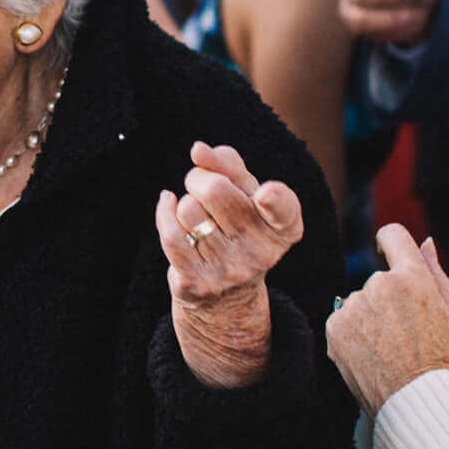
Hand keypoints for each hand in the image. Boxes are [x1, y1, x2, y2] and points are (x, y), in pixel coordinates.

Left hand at [155, 141, 306, 388]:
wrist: (226, 297)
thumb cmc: (237, 229)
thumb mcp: (245, 196)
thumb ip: (229, 166)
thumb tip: (199, 150)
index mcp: (282, 229)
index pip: (284, 211)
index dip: (274, 199)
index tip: (263, 193)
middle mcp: (260, 253)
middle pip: (216, 191)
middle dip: (199, 178)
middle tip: (200, 185)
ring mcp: (228, 271)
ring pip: (189, 210)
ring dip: (184, 202)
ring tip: (194, 213)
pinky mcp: (197, 283)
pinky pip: (171, 235)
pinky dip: (164, 211)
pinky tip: (167, 203)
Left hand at [326, 224, 448, 412]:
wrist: (415, 404)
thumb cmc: (444, 361)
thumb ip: (437, 273)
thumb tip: (426, 242)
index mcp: (412, 277)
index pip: (393, 234)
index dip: (392, 243)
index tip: (391, 255)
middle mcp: (378, 285)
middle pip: (378, 278)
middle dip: (389, 297)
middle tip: (406, 333)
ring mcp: (353, 307)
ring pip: (360, 302)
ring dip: (370, 317)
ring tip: (390, 349)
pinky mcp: (334, 328)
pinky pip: (343, 321)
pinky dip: (353, 334)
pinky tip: (372, 355)